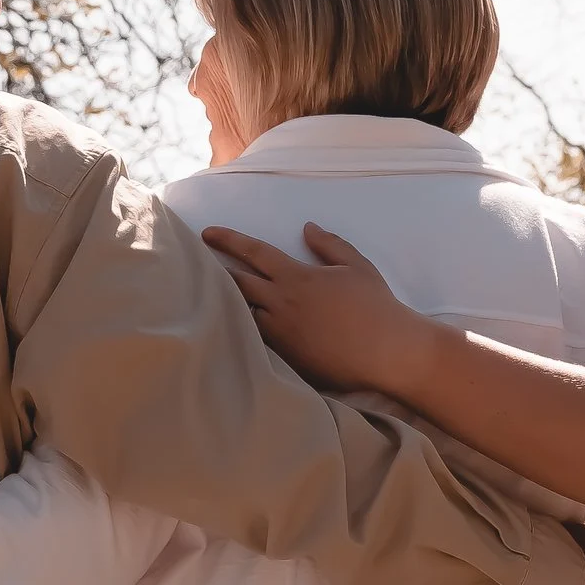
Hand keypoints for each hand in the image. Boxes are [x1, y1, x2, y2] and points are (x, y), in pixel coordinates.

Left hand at [202, 223, 437, 403]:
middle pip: (237, 282)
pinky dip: (243, 329)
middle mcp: (282, 303)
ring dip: (226, 302)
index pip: (253, 252)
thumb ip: (329, 245)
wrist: (386, 351)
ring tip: (210, 295)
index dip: (228, 240)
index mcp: (297, 277)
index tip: (208, 233)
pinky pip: (255, 339)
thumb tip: (308, 228)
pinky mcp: (285, 357)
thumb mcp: (356, 265)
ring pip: (241, 313)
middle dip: (215, 270)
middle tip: (198, 264)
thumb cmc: (376, 306)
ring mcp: (280, 333)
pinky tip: (234, 327)